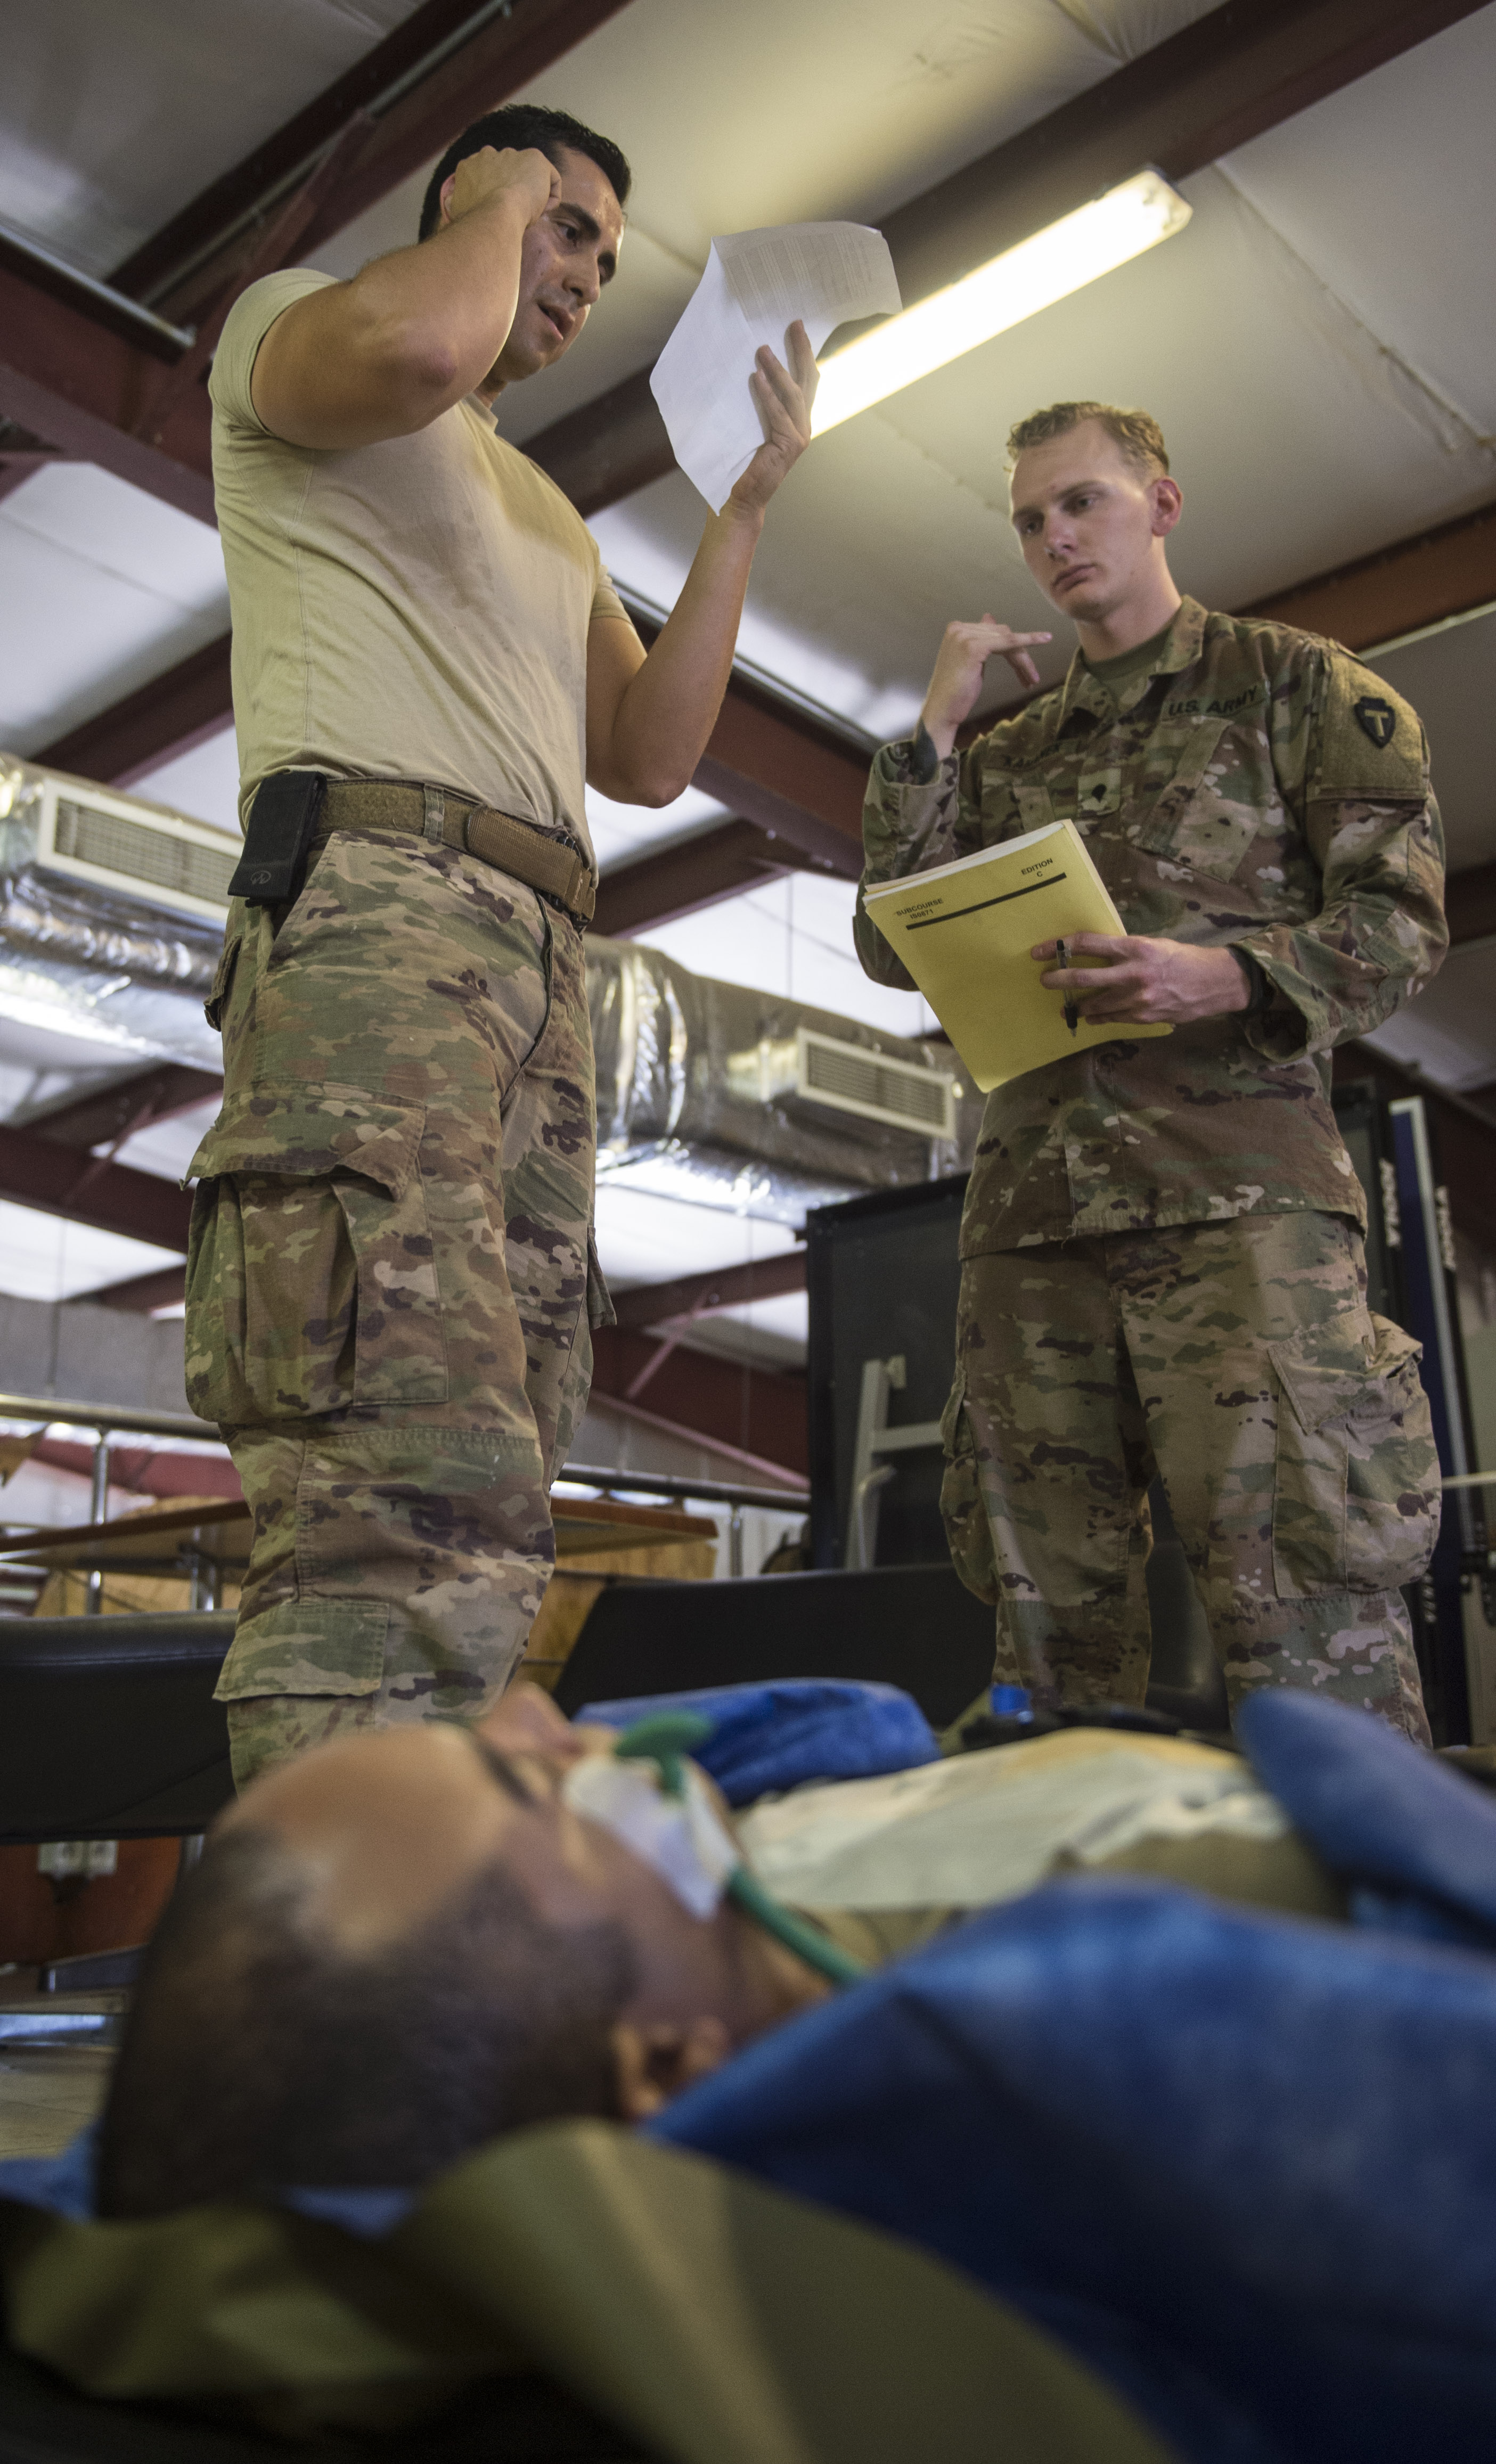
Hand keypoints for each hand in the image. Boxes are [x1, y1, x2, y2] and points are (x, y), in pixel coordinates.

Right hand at [445, 145, 559, 231]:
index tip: (498, 212)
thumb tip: (448, 209)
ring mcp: (512, 153)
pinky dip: (551, 198)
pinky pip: (551, 178)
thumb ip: (455, 206)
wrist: (496, 215)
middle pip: (508, 174)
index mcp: (469, 165)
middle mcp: (489, 154)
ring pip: (528, 177)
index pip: (486, 177)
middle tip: (515, 214)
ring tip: (529, 215)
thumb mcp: (456, 213)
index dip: (495, 196)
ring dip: (531, 196)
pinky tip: (543, 211)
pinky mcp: (535, 158)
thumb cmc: (475, 222)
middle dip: (513, 192)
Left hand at [727, 320, 817, 520]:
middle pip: (808, 381)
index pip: (805, 380)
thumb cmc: (742, 462)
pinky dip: (767, 395)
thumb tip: (749, 369)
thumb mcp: (753, 424)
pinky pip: (777, 414)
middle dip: (801, 351)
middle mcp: (802, 426)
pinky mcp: (788, 446)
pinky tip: (757, 378)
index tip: (797, 329)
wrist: (740, 496)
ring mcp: (798, 436)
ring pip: (794, 395)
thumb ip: (759, 402)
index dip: (803, 354)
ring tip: (762, 349)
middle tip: (794, 325)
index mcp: (796, 419)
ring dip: (778, 370)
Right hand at [922, 616, 1051, 756]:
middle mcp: (959, 628)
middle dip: (1020, 656)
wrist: (941, 711)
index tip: (1024, 668)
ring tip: (1032, 679)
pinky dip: (1028, 640)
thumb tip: (989, 617)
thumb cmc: (955, 693)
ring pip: (1008, 640)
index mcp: (957, 629)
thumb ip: (982, 641)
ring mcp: (965, 636)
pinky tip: (1044, 639)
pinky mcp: (973, 647)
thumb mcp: (971, 662)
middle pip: (1002, 634)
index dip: (1012, 648)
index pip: (993, 632)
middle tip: (1031, 678)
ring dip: (1024, 659)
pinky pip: (1008, 642)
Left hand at [1034, 934, 1250, 1026]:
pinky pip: (1112, 1018)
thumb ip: (1124, 950)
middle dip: (1058, 980)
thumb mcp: (1153, 945)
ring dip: (1079, 1004)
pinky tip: (1091, 1015)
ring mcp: (1137, 998)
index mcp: (1134, 947)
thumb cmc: (1182, 959)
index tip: (1040, 951)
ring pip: (1095, 1003)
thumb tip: (1095, 953)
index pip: (1087, 943)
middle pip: (1083, 975)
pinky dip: (1100, 1016)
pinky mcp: (1143, 1017)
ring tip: (1069, 1005)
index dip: (1059, 947)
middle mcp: (1133, 972)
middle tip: (1044, 980)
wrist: (1215, 982)